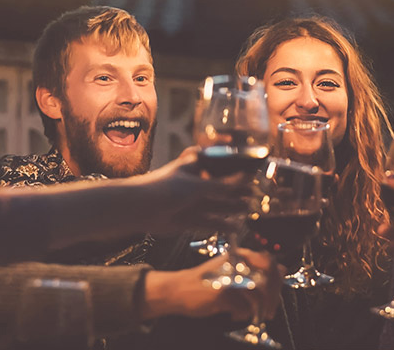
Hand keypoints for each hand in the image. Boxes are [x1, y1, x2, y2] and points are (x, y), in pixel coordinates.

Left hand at [122, 147, 252, 232]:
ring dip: (230, 208)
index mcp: (193, 167)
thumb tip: (244, 178)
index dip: (231, 169)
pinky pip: (207, 222)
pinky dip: (220, 224)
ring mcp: (189, 203)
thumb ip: (222, 185)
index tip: (248, 172)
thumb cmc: (165, 188)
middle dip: (235, 192)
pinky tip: (234, 227)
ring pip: (214, 206)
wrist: (140, 209)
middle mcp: (192, 184)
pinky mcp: (186, 220)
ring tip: (248, 210)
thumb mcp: (198, 184)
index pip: (216, 166)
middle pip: (218, 188)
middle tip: (253, 195)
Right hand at [140, 249, 280, 320]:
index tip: (277, 292)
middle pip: (267, 281)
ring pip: (257, 297)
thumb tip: (281, 269)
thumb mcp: (230, 268)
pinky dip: (242, 315)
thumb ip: (254, 268)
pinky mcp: (222, 294)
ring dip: (259, 310)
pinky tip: (235, 315)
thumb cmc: (206, 280)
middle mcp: (236, 264)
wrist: (178, 288)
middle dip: (272, 300)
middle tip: (269, 311)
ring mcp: (229, 279)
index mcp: (240, 256)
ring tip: (254, 316)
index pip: (270, 263)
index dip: (277, 279)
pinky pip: (243, 308)